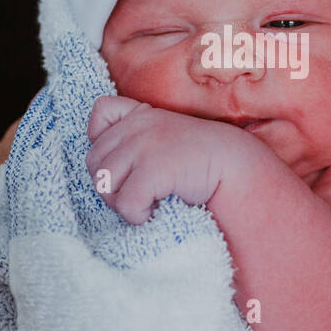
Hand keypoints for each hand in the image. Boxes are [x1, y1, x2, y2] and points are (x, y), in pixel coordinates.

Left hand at [86, 96, 258, 224]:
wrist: (237, 169)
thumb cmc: (201, 161)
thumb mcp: (165, 137)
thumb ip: (137, 139)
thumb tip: (103, 171)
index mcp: (141, 115)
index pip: (100, 114)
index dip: (104, 144)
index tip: (128, 164)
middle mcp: (138, 126)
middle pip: (94, 160)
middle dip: (110, 184)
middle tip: (138, 195)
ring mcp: (144, 145)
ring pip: (104, 183)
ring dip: (121, 202)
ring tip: (146, 204)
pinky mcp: (153, 168)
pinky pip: (125, 203)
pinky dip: (137, 216)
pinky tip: (155, 212)